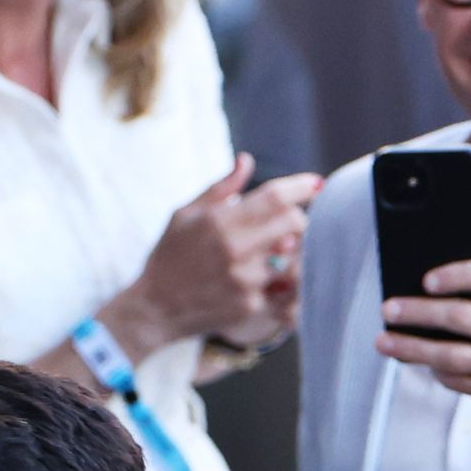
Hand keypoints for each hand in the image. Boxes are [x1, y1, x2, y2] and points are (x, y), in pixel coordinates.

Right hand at [110, 158, 319, 351]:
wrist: (154, 309)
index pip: (275, 197)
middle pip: (293, 223)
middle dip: (298, 218)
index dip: (301, 187)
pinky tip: (260, 275)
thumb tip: (246, 160)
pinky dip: (277, 276)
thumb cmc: (168, 256)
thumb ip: (220, 187)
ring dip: (287, 249)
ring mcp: (244, 280)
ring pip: (291, 255)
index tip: (315, 184)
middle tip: (289, 220)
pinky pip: (281, 284)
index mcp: (218, 222)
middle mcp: (234, 250)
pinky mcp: (250, 305)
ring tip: (270, 250)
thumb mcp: (184, 214)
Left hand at [376, 250, 470, 431]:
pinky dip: (435, 369)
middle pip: (464, 317)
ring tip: (385, 341)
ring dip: (414, 348)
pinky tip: (417, 359)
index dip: (455, 274)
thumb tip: (455, 249)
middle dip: (419, 313)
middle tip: (389, 309)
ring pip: (455, 356)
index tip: (425, 280)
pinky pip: (459, 381)